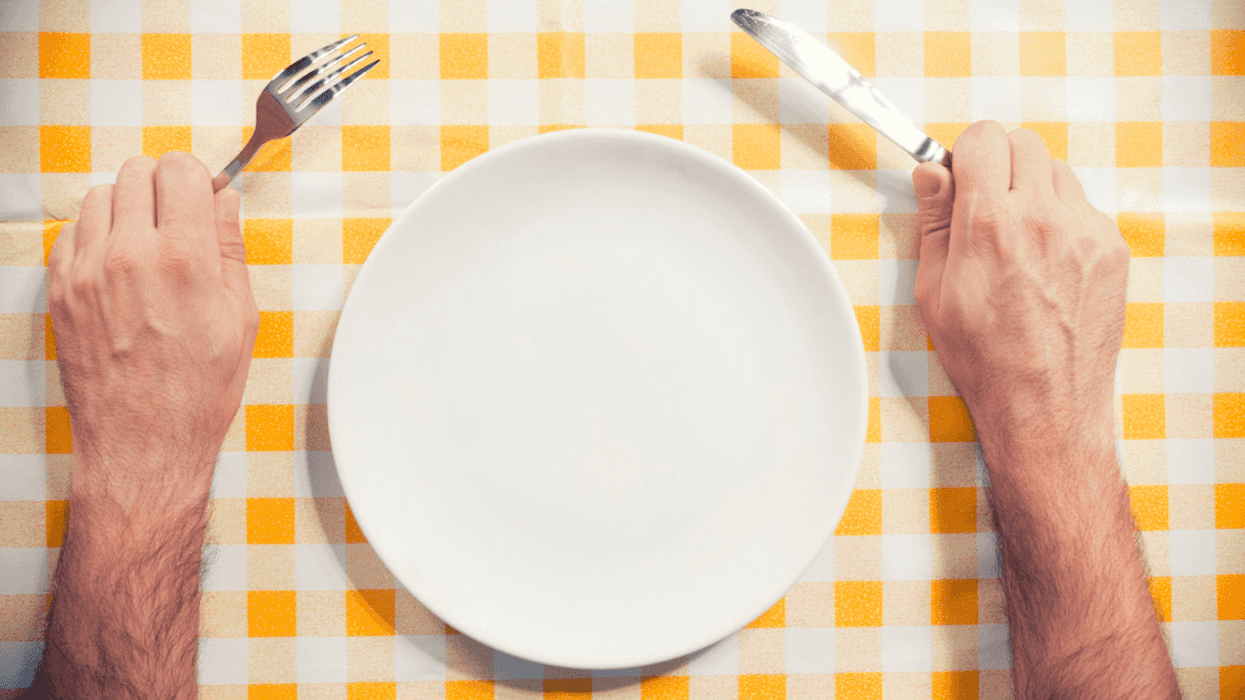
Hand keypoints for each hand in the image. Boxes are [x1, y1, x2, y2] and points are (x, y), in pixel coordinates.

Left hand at [48, 153, 257, 504]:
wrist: (144, 443)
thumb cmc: (198, 391)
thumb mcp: (239, 318)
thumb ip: (230, 249)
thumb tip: (226, 202)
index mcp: (184, 258)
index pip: (180, 170)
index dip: (198, 178)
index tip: (203, 195)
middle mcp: (129, 255)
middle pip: (137, 172)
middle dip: (163, 187)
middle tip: (179, 219)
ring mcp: (87, 271)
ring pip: (100, 196)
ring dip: (127, 207)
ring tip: (147, 244)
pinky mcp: (60, 290)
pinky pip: (71, 231)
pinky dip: (96, 235)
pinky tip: (119, 266)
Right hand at [912, 121, 1129, 455]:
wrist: (1044, 403)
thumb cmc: (984, 356)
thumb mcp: (934, 290)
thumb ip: (934, 221)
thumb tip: (932, 172)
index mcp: (989, 224)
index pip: (983, 139)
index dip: (965, 153)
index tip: (960, 175)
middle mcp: (1042, 218)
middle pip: (1024, 144)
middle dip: (999, 164)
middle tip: (985, 203)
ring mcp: (1084, 231)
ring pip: (1057, 172)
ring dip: (1033, 189)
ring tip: (1017, 237)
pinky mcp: (1111, 249)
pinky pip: (1083, 208)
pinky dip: (1061, 220)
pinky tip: (1045, 261)